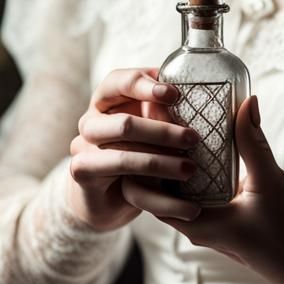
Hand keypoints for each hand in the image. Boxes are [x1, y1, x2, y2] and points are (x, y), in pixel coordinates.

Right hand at [66, 67, 200, 232]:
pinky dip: (160, 196)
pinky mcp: (85, 175)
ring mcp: (83, 147)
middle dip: (162, 132)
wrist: (106, 194)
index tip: (175, 95)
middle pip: (124, 123)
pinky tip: (184, 201)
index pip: (120, 81)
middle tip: (193, 139)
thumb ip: (165, 105)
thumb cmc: (137, 146)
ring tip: (191, 170)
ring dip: (161, 164)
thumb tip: (199, 88)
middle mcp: (91, 119)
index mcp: (108, 97)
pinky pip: (125, 187)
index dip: (146, 86)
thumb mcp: (151, 121)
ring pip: (124, 157)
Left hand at [125, 94, 283, 283]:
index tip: (147, 121)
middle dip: (155, 149)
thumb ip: (253, 143)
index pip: (146, 190)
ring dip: (174, 156)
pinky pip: (197, 188)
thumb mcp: (269, 182)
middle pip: (157, 184)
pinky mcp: (221, 216)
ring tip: (176, 119)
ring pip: (177, 186)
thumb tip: (246, 102)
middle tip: (159, 111)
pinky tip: (204, 140)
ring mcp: (207, 221)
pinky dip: (195, 164)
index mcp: (195, 223)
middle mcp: (194, 225)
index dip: (142, 155)